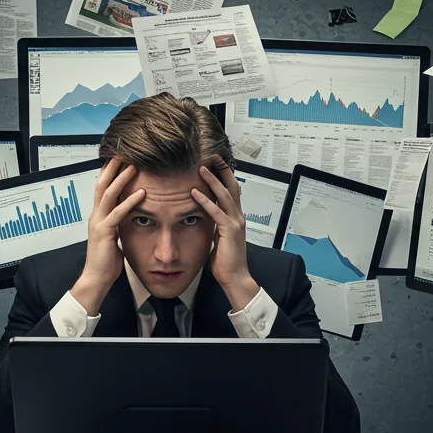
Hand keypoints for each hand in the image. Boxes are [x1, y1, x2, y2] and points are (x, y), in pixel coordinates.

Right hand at [71, 160, 144, 313]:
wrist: (96, 278)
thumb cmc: (106, 260)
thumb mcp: (114, 237)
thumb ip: (118, 224)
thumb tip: (128, 217)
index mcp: (98, 216)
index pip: (102, 188)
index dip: (109, 172)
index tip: (119, 158)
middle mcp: (96, 215)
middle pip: (101, 184)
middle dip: (112, 168)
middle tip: (123, 152)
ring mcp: (98, 223)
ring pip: (108, 194)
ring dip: (121, 179)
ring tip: (133, 166)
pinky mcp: (104, 232)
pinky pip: (118, 213)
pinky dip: (130, 201)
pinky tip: (141, 193)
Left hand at [190, 158, 260, 310]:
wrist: (235, 276)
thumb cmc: (226, 260)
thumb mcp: (219, 237)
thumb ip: (215, 225)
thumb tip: (206, 217)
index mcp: (235, 217)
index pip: (231, 190)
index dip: (224, 175)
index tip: (214, 163)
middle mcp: (238, 216)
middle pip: (232, 186)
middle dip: (222, 169)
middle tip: (212, 155)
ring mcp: (235, 222)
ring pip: (224, 195)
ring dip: (212, 180)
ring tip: (201, 168)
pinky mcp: (229, 231)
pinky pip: (216, 212)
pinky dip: (204, 201)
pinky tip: (194, 193)